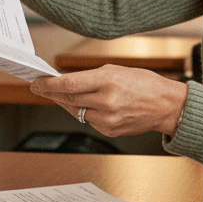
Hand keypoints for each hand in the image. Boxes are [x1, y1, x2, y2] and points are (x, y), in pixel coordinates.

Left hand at [30, 65, 188, 137]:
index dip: (48, 84)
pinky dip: (83, 111)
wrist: (166, 106)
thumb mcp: (116, 70)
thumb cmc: (144, 83)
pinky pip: (88, 120)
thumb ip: (90, 77)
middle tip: (38, 87)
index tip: (36, 82)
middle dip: (50, 93)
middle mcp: (106, 102)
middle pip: (68, 98)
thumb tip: (65, 82)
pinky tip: (82, 104)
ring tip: (57, 94)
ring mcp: (107, 120)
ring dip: (65, 102)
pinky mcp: (109, 131)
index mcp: (108, 82)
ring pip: (75, 111)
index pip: (69, 84)